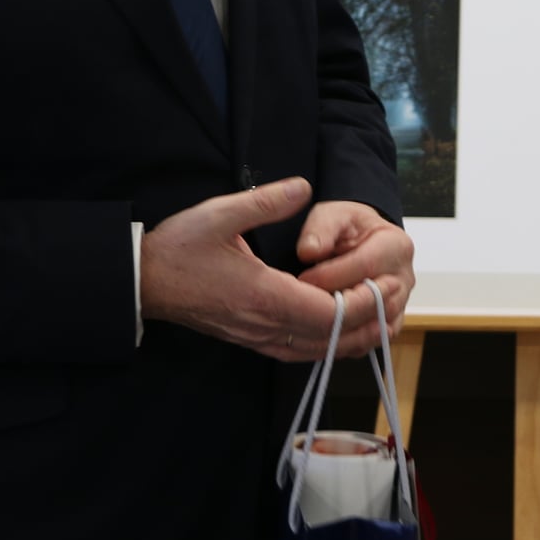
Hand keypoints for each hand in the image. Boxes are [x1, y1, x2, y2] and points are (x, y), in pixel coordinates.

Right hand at [139, 179, 386, 361]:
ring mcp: (257, 337)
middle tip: (397, 297)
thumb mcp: (221, 213)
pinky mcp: (251, 340)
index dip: (364, 303)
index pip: (330, 313)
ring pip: (317, 351)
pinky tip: (340, 331)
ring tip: (381, 317)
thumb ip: (266, 202)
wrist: (142, 282)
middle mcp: (265, 325)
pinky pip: (299, 352)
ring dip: (352, 337)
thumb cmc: (179, 248)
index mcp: (264, 296)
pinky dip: (327, 344)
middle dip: (369, 320)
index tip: (387, 284)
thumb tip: (304, 187)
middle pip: (331, 337)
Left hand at [295, 199, 415, 338]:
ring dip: (342, 327)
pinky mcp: (390, 323)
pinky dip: (346, 341)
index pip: (365, 266)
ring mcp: (401, 304)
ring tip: (312, 321)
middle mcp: (404, 278)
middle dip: (336, 306)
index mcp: (396, 245)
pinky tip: (322, 334)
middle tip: (303, 306)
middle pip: (374, 302)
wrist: (360, 241)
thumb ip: (320, 229)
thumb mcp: (332, 215)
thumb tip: (309, 251)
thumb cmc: (347, 228)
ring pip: (375, 327)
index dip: (330, 276)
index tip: (302, 281)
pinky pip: (371, 340)